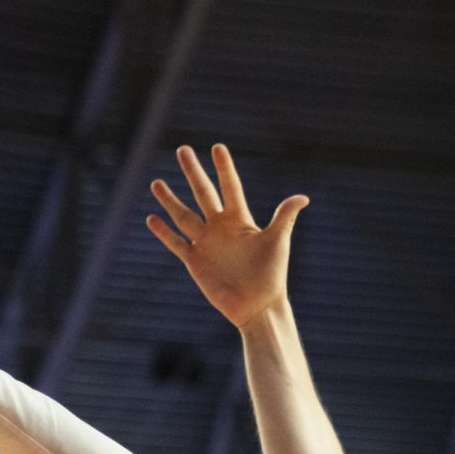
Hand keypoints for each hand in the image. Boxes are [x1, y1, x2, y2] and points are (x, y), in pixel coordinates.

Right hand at [147, 144, 308, 329]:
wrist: (258, 306)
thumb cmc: (272, 274)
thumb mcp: (278, 241)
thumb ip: (284, 216)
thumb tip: (303, 197)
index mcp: (240, 220)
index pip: (230, 187)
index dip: (224, 168)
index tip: (217, 148)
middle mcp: (221, 228)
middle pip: (203, 193)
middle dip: (193, 172)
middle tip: (182, 149)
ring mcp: (206, 243)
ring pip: (183, 215)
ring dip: (170, 199)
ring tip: (156, 182)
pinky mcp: (195, 261)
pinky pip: (176, 243)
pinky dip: (163, 232)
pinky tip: (152, 218)